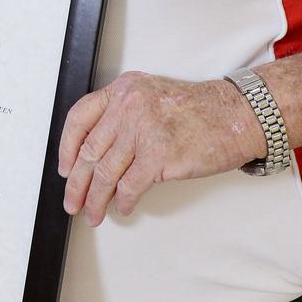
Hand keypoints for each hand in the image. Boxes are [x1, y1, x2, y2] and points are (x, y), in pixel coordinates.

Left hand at [58, 71, 265, 225]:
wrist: (237, 115)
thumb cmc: (199, 110)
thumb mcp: (153, 97)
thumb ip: (124, 116)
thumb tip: (96, 155)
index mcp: (125, 89)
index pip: (80, 116)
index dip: (67, 147)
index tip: (64, 167)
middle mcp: (130, 105)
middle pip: (90, 150)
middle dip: (77, 183)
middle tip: (72, 201)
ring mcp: (144, 129)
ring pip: (106, 173)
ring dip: (96, 199)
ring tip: (92, 213)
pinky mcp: (159, 154)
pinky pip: (129, 186)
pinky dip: (123, 201)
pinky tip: (122, 207)